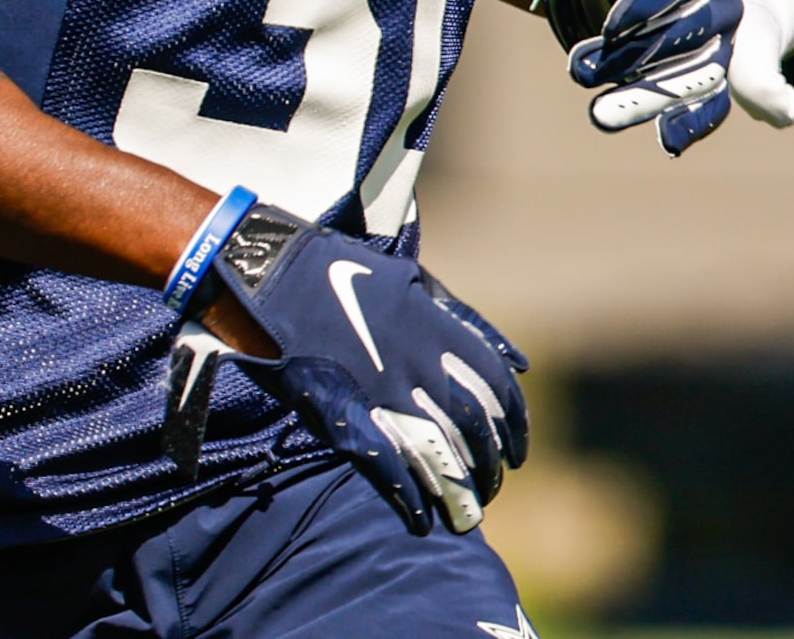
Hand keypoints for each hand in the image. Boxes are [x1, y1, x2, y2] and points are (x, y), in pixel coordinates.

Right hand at [167, 204, 525, 533]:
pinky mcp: (342, 412)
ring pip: (436, 455)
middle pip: (472, 429)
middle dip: (487, 466)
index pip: (497, 390)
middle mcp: (419, 362)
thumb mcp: (416, 283)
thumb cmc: (344, 273)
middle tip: (489, 489)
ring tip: (466, 517)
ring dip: (456, 492)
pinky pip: (386, 466)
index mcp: (439, 330)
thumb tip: (518, 362)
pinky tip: (420, 520)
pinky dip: (408, 498)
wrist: (274, 273)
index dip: (513, 428)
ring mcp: (380, 390)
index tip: (516, 455)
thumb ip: (466, 323)